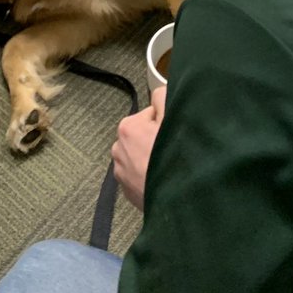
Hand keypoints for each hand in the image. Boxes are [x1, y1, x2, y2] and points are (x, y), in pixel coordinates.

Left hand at [112, 86, 165, 210]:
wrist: (174, 201)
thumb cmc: (172, 159)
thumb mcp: (171, 118)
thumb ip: (163, 97)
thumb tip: (158, 90)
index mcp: (127, 127)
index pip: (152, 114)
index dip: (166, 122)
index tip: (174, 133)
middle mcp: (118, 148)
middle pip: (144, 135)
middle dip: (157, 140)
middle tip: (173, 151)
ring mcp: (121, 173)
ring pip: (141, 156)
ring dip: (152, 158)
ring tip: (168, 167)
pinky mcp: (127, 192)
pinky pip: (140, 175)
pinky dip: (149, 175)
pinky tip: (163, 180)